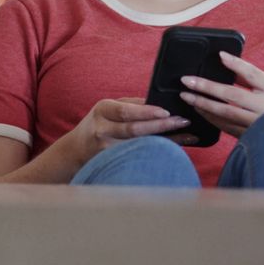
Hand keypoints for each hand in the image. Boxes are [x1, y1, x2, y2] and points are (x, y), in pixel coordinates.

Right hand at [68, 97, 192, 160]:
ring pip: (140, 145)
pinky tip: (176, 149)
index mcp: (102, 110)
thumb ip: (131, 104)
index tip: (166, 112)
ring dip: (166, 140)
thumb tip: (159, 102)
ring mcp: (107, 150)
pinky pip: (139, 156)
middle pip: (134, 130)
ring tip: (186, 135)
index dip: (146, 112)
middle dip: (161, 126)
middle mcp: (103, 130)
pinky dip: (159, 151)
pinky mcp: (113, 162)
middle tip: (183, 121)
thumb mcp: (108, 108)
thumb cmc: (98, 123)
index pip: (125, 112)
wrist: (76, 149)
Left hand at [178, 52, 263, 137]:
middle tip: (186, 83)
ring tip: (188, 97)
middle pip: (230, 98)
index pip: (248, 78)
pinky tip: (200, 111)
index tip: (216, 58)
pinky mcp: (248, 136)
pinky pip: (225, 128)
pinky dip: (211, 119)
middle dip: (206, 90)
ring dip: (204, 106)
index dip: (231, 68)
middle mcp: (262, 110)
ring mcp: (254, 125)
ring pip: (225, 116)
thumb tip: (223, 57)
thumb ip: (247, 72)